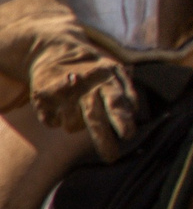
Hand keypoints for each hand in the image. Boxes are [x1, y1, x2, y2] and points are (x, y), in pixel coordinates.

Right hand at [29, 31, 138, 160]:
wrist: (55, 50)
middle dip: (103, 138)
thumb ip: (127, 91)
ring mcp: (62, 91)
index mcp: (108, 79)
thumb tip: (135, 111)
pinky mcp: (42, 96)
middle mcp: (85, 85)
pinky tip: (59, 105)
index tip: (128, 135)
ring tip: (77, 109)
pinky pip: (52, 122)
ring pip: (72, 125)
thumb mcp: (115, 71)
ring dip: (76, 125)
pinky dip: (56, 119)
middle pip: (94, 116)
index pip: (117, 101)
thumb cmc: (93, 68)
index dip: (122, 118)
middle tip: (111, 157)